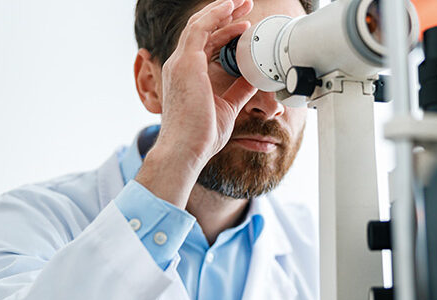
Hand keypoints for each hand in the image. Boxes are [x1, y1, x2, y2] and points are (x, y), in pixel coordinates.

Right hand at [136, 0, 256, 207]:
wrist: (187, 149)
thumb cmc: (201, 136)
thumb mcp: (227, 107)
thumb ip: (239, 90)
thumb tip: (255, 78)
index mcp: (187, 76)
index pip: (205, 45)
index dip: (224, 32)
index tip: (243, 26)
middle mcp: (180, 65)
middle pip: (202, 30)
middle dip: (224, 15)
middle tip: (245, 6)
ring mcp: (181, 63)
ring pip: (200, 25)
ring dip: (222, 11)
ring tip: (242, 3)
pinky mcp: (186, 63)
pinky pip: (200, 29)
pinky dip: (216, 16)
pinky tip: (231, 9)